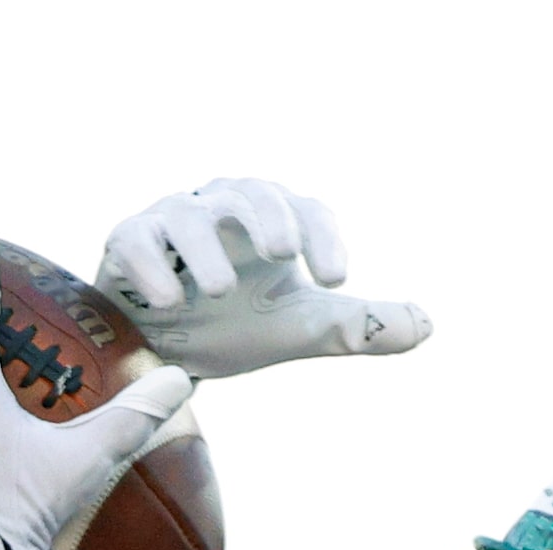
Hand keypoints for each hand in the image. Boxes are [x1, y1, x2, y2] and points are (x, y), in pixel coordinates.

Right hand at [96, 178, 430, 379]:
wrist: (163, 353)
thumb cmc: (234, 326)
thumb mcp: (299, 329)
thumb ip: (357, 327)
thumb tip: (426, 326)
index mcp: (272, 220)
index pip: (307, 211)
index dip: (324, 238)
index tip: (338, 281)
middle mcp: (223, 207)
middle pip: (250, 192)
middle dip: (268, 218)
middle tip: (282, 254)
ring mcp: (171, 220)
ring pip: (190, 215)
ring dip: (205, 249)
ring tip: (217, 290)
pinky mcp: (126, 241)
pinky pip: (137, 240)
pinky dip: (152, 267)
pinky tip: (168, 302)